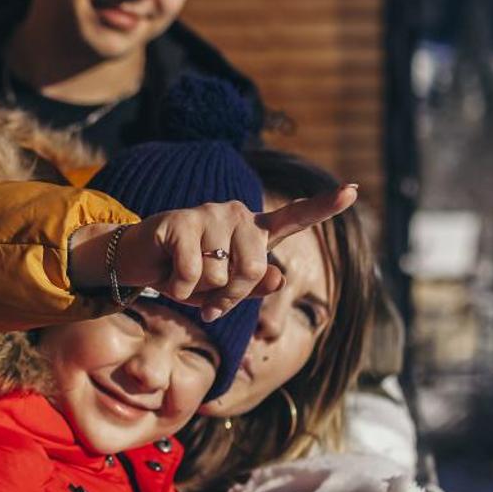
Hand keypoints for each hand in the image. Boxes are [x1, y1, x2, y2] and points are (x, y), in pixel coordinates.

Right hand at [69, 184, 357, 319]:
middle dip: (232, 296)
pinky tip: (168, 274)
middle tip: (211, 300)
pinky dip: (180, 287)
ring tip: (184, 278)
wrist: (139, 264)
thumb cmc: (186, 275)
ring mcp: (208, 214)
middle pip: (254, 269)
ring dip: (201, 292)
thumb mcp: (222, 291)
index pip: (294, 217)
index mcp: (252, 230)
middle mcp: (235, 214)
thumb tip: (279, 275)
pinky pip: (193, 274)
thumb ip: (253, 287)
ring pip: (221, 275)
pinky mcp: (180, 222)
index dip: (324, 206)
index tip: (353, 191)